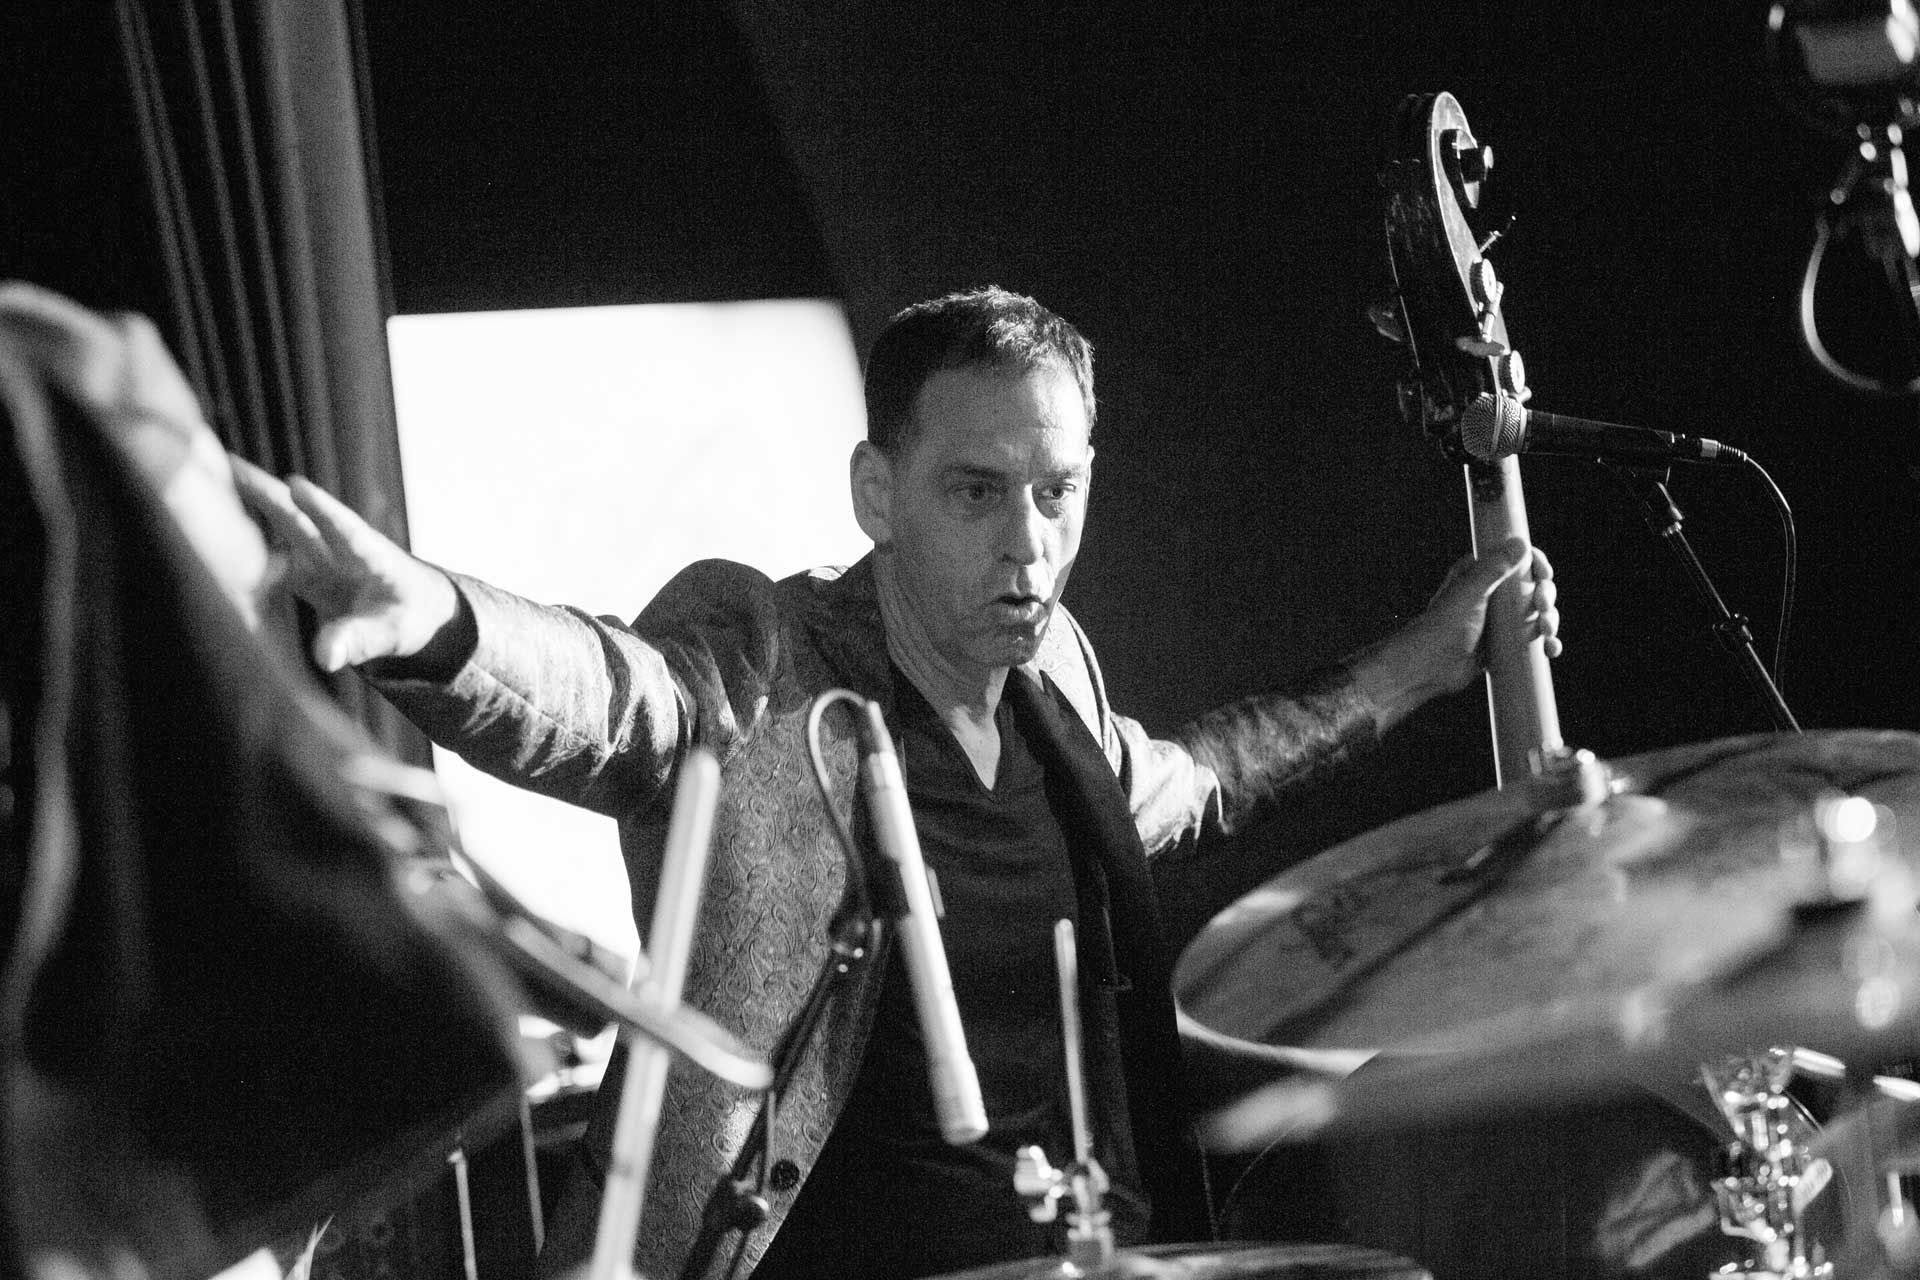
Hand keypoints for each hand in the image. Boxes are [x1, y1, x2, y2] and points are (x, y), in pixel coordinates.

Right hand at [231, 457, 460, 671]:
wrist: (418, 606)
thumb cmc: (411, 615)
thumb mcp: (394, 633)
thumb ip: (360, 640)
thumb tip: (325, 655)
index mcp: (371, 557)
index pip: (345, 530)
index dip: (321, 509)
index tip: (297, 485)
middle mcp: (339, 549)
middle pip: (298, 517)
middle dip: (265, 491)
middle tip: (227, 462)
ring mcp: (319, 556)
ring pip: (280, 525)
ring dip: (248, 503)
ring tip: (206, 476)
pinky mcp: (304, 570)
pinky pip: (269, 553)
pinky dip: (242, 540)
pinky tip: (210, 523)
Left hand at [1350, 537, 1559, 730]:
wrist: (1428, 668)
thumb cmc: (1442, 627)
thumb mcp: (1469, 594)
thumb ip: (1493, 569)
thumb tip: (1521, 543)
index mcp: (1479, 574)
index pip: (1516, 559)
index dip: (1536, 564)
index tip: (1544, 575)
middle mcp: (1492, 594)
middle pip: (1533, 586)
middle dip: (1545, 596)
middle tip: (1541, 607)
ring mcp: (1500, 620)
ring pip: (1537, 613)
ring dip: (1549, 620)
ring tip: (1547, 633)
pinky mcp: (1504, 643)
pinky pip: (1532, 639)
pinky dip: (1546, 643)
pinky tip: (1551, 650)